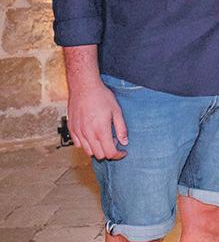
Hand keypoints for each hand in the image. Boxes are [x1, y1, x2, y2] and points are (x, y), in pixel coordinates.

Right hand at [64, 45, 126, 159]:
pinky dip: (86, 144)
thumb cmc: (101, 97)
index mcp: (100, 130)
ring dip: (97, 149)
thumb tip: (124, 142)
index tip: (123, 151)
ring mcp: (78, 132)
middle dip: (109, 152)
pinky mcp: (71, 129)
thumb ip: (121, 129)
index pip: (110, 153)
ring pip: (88, 151)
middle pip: (99, 155)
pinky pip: (78, 144)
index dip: (118, 155)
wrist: (84, 87)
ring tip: (103, 137)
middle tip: (114, 141)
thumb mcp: (116, 111)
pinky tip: (92, 134)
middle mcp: (88, 134)